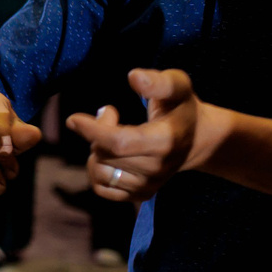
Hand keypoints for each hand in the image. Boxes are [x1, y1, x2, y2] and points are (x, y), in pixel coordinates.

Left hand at [66, 69, 201, 201]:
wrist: (198, 140)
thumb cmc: (181, 107)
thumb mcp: (178, 86)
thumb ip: (158, 81)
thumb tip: (134, 77)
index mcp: (166, 141)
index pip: (119, 143)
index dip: (92, 131)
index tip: (74, 119)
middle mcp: (158, 168)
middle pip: (105, 155)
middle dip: (95, 131)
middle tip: (109, 114)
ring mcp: (150, 185)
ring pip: (100, 172)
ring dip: (94, 151)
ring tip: (109, 135)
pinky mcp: (141, 195)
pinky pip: (101, 188)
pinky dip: (96, 171)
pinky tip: (107, 155)